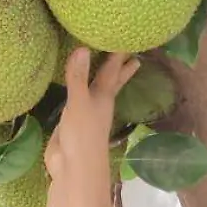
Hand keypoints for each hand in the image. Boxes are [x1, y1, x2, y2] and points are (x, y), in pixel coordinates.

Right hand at [46, 48, 137, 182]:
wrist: (73, 168)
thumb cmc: (82, 135)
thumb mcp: (79, 103)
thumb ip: (78, 77)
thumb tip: (83, 48)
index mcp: (103, 96)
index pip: (113, 70)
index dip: (119, 54)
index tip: (129, 38)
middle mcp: (98, 103)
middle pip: (112, 81)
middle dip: (120, 69)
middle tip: (134, 56)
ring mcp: (87, 113)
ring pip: (96, 90)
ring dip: (102, 79)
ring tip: (107, 68)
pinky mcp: (73, 122)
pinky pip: (78, 100)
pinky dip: (79, 90)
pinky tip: (77, 89)